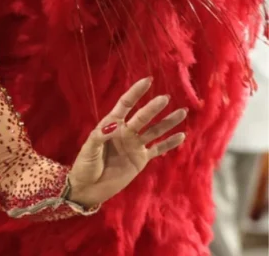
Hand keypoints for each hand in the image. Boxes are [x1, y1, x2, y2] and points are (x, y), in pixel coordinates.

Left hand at [67, 77, 187, 207]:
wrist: (89, 187)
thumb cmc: (85, 165)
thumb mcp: (89, 149)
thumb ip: (100, 136)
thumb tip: (115, 125)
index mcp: (111, 125)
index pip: (125, 105)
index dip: (135, 92)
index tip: (148, 81)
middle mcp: (125, 132)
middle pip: (143, 117)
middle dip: (153, 108)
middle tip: (165, 98)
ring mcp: (134, 145)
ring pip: (155, 131)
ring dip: (168, 122)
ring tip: (182, 112)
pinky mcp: (141, 159)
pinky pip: (158, 149)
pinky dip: (170, 143)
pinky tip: (181, 136)